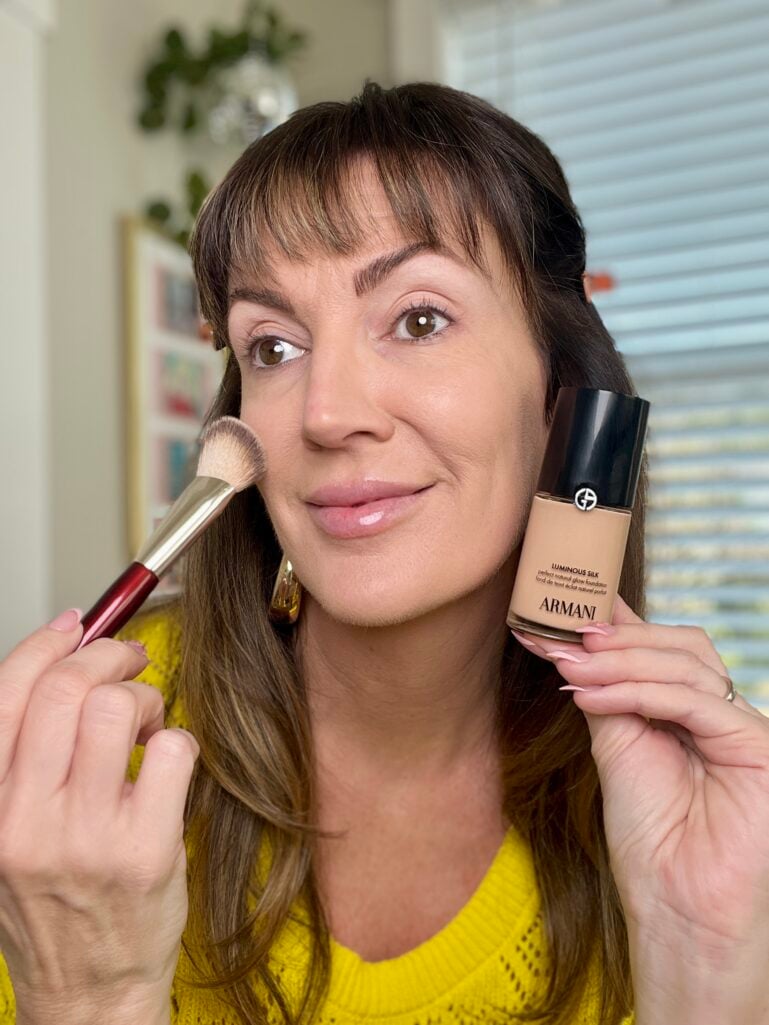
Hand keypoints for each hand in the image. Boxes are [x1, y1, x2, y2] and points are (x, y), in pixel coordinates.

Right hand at [0, 609, 198, 1024]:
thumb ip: (25, 756)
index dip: (45, 645)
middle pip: (66, 690)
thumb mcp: (10, 831)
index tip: (76, 625)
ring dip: (144, 698)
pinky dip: (179, 742)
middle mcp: (28, 820)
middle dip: (110, 655)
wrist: (89, 992)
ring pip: (119, 708)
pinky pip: (174, 749)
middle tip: (130, 662)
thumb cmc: (54, 904)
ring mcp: (88, 836)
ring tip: (147, 724)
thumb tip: (65, 662)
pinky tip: (168, 767)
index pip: (5, 696)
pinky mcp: (147, 849)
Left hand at [511, 597, 768, 1019]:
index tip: (559, 608)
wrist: (675, 904)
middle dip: (618, 638)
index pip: (661, 648)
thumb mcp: (616, 747)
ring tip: (569, 667)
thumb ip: (605, 695)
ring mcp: (743, 727)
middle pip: (680, 645)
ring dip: (620, 661)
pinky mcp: (757, 748)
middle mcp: (722, 711)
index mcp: (692, 709)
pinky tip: (596, 695)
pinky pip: (697, 702)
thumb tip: (571, 645)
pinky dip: (641, 692)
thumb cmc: (648, 835)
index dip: (616, 622)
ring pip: (687, 664)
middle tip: (564, 638)